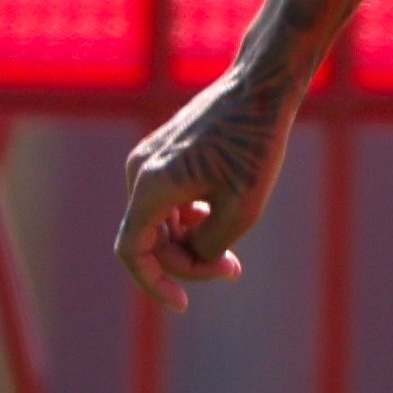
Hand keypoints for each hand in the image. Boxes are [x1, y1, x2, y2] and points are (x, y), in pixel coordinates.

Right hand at [111, 71, 292, 307]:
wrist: (260, 88)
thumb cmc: (255, 144)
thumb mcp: (242, 210)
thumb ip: (209, 247)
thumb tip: (193, 258)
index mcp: (151, 184)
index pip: (132, 252)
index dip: (154, 284)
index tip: (183, 304)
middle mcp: (140, 171)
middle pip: (151, 240)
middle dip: (188, 261)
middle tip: (233, 268)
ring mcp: (149, 160)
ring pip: (160, 223)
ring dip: (190, 242)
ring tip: (232, 250)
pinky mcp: (164, 154)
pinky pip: (166, 202)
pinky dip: (190, 220)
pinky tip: (220, 215)